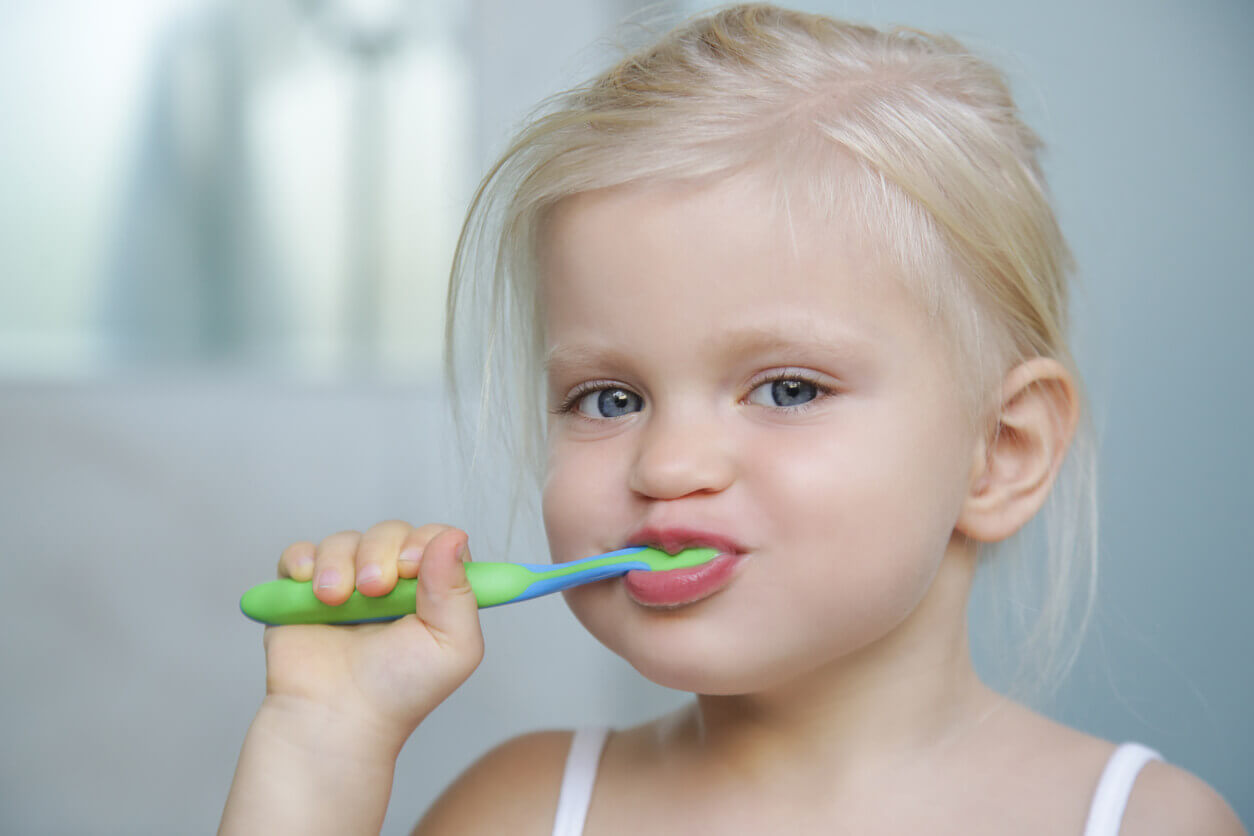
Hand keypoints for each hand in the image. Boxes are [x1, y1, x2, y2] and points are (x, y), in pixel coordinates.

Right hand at [261, 522, 484, 750]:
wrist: (336, 717)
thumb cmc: (399, 692)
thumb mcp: (453, 646)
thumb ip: (460, 591)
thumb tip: (453, 536)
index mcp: (431, 591)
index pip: (436, 539)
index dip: (425, 542)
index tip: (412, 566)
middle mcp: (391, 584)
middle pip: (390, 533)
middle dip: (381, 552)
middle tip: (375, 589)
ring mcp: (346, 586)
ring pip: (345, 541)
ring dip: (339, 562)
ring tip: (336, 599)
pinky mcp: (303, 594)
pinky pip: (299, 554)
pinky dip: (302, 560)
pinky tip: (309, 586)